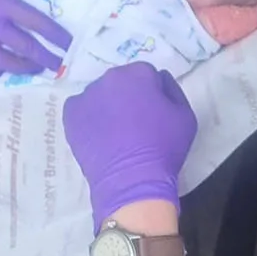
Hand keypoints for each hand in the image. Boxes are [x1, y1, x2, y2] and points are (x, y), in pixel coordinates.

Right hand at [0, 0, 71, 78]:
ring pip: (5, 63)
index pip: (37, 24)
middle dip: (45, 59)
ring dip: (23, 68)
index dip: (55, 35)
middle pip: (26, 48)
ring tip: (35, 70)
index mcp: (2, 4)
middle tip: (59, 66)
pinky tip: (0, 72)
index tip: (69, 44)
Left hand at [63, 64, 196, 229]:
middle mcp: (110, 77)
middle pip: (121, 82)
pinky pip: (80, 108)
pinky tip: (98, 135)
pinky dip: (88, 118)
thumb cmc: (164, 149)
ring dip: (107, 106)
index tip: (153, 114)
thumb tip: (159, 80)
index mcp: (139, 73)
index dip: (151, 95)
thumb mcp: (185, 116)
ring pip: (100, 94)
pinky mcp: (71, 114)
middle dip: (128, 96)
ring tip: (115, 134)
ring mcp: (87, 95)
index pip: (146, 75)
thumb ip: (173, 90)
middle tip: (135, 124)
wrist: (133, 182)